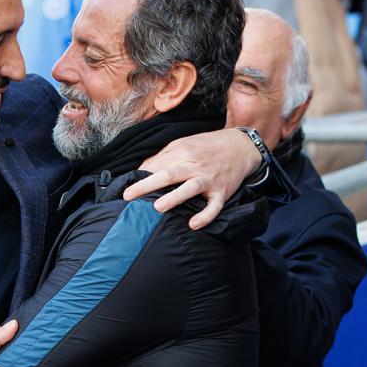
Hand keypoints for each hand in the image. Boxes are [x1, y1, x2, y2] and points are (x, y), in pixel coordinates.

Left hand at [124, 128, 261, 229]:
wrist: (241, 147)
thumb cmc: (207, 146)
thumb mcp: (184, 143)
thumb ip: (163, 155)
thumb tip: (141, 169)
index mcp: (183, 152)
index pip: (157, 164)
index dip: (140, 176)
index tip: (125, 187)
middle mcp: (195, 166)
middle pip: (169, 174)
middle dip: (147, 185)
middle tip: (128, 196)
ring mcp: (209, 180)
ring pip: (190, 188)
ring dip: (175, 197)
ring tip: (158, 207)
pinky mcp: (222, 193)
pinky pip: (214, 206)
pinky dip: (205, 215)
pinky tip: (193, 224)